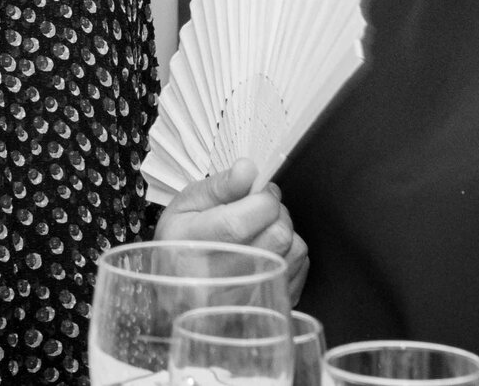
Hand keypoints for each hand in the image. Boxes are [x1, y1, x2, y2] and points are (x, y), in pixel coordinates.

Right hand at [156, 158, 309, 300]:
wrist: (178, 293)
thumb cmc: (181, 246)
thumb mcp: (186, 207)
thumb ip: (219, 186)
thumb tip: (248, 169)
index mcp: (194, 247)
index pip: (241, 222)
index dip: (262, 198)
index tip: (260, 191)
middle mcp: (220, 280)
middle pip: (276, 235)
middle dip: (276, 212)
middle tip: (260, 210)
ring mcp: (247, 299)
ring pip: (294, 250)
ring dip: (284, 233)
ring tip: (262, 232)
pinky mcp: (269, 308)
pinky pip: (300, 270)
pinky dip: (290, 254)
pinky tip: (268, 253)